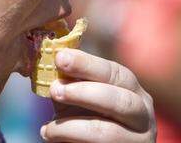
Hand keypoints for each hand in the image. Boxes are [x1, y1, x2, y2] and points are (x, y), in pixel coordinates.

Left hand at [40, 49, 155, 141]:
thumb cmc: (84, 118)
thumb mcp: (77, 97)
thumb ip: (69, 81)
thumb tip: (51, 59)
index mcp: (131, 90)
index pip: (115, 72)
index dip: (87, 64)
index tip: (60, 57)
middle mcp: (142, 114)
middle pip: (120, 100)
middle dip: (83, 92)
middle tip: (55, 89)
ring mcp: (138, 139)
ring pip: (108, 131)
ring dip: (71, 126)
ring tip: (48, 128)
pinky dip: (71, 141)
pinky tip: (51, 136)